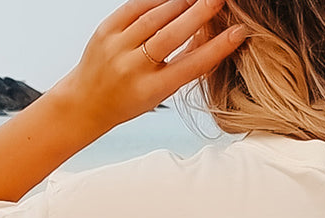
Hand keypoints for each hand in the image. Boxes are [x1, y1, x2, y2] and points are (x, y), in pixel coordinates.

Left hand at [52, 0, 245, 135]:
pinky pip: (135, 7)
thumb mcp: (160, 92)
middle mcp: (134, 68)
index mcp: (152, 89)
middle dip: (199, 14)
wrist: (87, 101)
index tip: (237, 33)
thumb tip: (209, 38)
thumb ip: (181, 67)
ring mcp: (117, 46)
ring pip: (155, 17)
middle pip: (172, 35)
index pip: (191, 66)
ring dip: (181, 3)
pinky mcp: (105, 29)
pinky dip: (157, 0)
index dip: (217, 48)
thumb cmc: (130, 99)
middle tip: (218, 0)